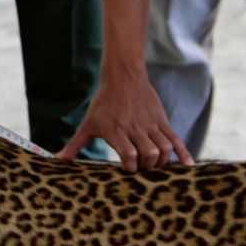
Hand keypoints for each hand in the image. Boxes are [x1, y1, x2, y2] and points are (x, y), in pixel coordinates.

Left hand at [57, 66, 191, 171]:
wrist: (123, 75)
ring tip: (155, 166)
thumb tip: (57, 161)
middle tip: (142, 170)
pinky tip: (187, 165)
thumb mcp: (88, 124)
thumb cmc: (103, 102)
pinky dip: (183, 153)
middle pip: (148, 155)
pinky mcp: (162, 121)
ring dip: (161, 162)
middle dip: (146, 168)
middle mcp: (135, 129)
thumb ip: (74, 145)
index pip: (129, 155)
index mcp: (116, 131)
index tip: (127, 169)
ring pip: (163, 149)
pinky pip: (175, 139)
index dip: (131, 167)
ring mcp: (151, 125)